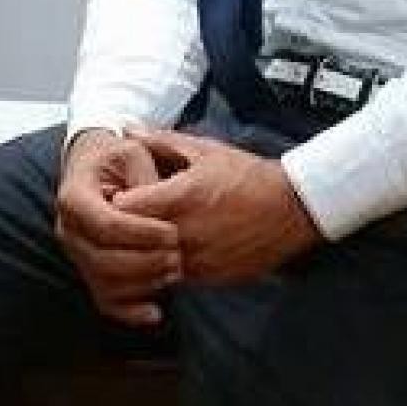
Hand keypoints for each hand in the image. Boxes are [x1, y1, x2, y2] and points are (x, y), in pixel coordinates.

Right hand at [56, 129, 181, 326]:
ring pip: (105, 284)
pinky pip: (104, 301)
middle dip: (146, 262)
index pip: (105, 224)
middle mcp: (68, 230)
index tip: (172, 233)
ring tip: (175, 271)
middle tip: (178, 255)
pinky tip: (156, 312)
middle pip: (104, 260)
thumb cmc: (117, 157)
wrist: (95, 165)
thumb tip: (156, 211)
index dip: (141, 233)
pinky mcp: (87, 272)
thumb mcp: (132, 152)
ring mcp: (76, 255)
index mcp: (74, 197)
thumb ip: (145, 179)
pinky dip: (129, 312)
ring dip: (143, 284)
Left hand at [114, 129, 321, 284]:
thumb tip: (128, 127)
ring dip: (145, 253)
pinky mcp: (210, 278)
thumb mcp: (204, 150)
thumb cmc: (246, 174)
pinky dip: (167, 266)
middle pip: (133, 241)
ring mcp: (198, 260)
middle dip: (125, 231)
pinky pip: (175, 278)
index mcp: (180, 198)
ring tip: (146, 236)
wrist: (291, 209)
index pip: (125, 209)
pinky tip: (170, 250)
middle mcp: (185, 233)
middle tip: (123, 219)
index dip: (115, 203)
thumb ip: (161, 140)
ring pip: (152, 265)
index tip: (117, 195)